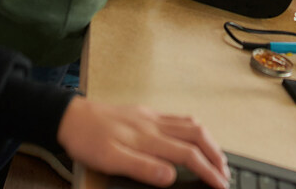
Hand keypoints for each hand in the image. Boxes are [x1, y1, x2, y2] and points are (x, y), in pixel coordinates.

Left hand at [57, 98, 229, 188]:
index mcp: (148, 139)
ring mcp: (151, 117)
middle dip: (216, 155)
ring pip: (191, 124)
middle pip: (197, 136)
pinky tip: (194, 135)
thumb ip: (142, 167)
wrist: (69, 116)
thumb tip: (171, 176)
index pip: (188, 155)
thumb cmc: (87, 139)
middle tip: (225, 173)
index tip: (221, 184)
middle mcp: (154, 125)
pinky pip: (178, 117)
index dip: (208, 171)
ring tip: (217, 156)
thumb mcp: (110, 160)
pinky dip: (195, 128)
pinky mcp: (145, 113)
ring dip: (209, 140)